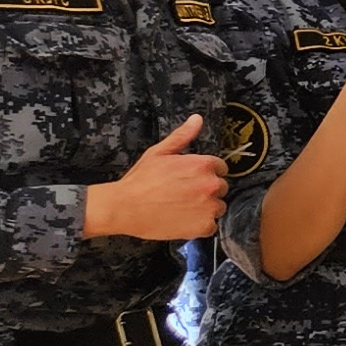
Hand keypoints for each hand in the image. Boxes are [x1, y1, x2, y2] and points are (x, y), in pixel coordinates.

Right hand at [86, 114, 226, 240]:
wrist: (124, 207)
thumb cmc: (140, 180)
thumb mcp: (159, 152)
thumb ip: (182, 136)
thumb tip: (197, 119)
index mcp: (203, 165)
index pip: (220, 169)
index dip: (206, 174)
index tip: (191, 179)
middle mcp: (211, 185)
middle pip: (220, 188)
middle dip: (205, 190)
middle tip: (183, 194)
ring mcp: (209, 207)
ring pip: (217, 207)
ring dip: (205, 209)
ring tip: (181, 208)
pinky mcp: (204, 226)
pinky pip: (211, 226)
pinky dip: (200, 226)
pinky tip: (182, 221)